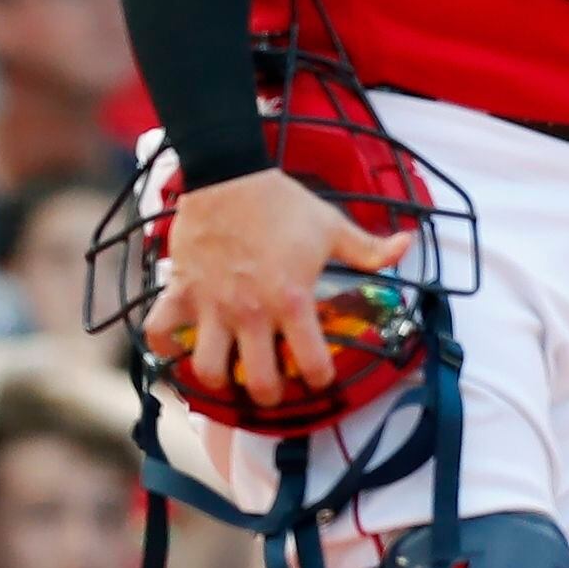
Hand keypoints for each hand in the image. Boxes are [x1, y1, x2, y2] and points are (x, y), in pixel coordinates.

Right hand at [143, 167, 411, 399]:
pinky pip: (159, 332)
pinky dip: (165, 345)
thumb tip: (408, 244)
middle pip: (260, 383)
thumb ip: (369, 248)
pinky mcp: (180, 292)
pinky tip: (179, 345)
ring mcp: (211, 306)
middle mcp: (250, 312)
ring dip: (218, 379)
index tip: (318, 374)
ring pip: (208, 370)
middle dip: (270, 393)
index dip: (321, 378)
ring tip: (228, 370)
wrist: (227, 174)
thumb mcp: (331, 226)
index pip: (313, 364)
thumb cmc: (280, 203)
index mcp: (291, 301)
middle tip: (272, 384)